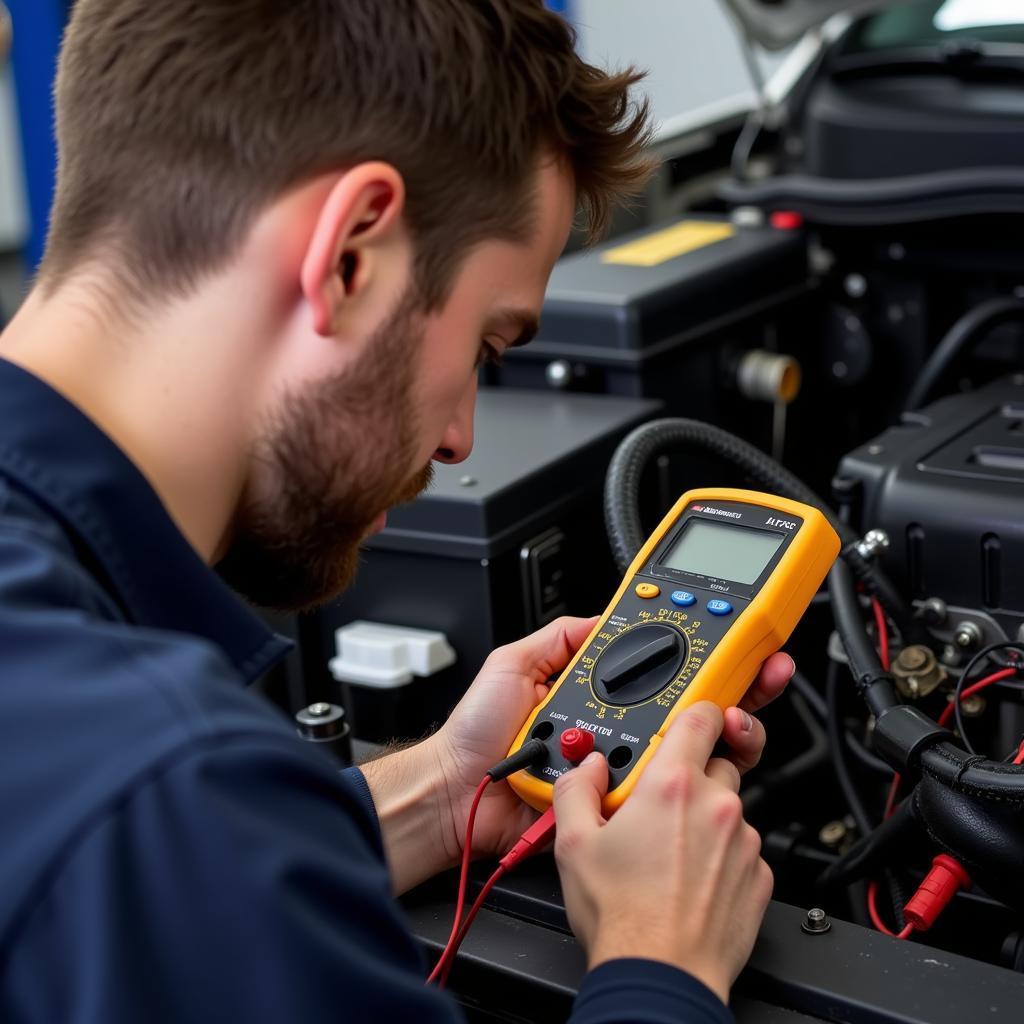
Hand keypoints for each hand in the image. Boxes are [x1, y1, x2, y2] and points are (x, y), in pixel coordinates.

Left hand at [433, 621, 794, 865]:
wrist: (459, 793)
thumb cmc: (478, 734)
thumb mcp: (514, 662)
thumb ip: (560, 636)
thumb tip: (606, 616)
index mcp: (598, 689)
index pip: (658, 664)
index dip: (696, 650)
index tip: (732, 634)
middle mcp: (619, 725)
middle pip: (690, 704)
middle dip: (735, 685)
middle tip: (760, 670)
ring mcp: (622, 763)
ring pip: (693, 748)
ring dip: (726, 727)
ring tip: (733, 711)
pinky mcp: (621, 802)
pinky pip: (665, 788)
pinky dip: (695, 771)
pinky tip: (706, 753)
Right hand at [552, 702, 773, 1004]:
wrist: (661, 975)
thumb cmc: (622, 916)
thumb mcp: (573, 843)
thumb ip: (577, 789)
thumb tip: (587, 769)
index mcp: (671, 785)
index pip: (700, 718)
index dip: (694, 713)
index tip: (686, 722)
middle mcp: (716, 805)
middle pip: (714, 764)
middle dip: (688, 777)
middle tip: (658, 807)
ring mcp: (743, 841)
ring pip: (728, 809)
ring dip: (705, 819)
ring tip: (671, 854)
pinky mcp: (760, 877)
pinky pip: (742, 849)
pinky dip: (722, 856)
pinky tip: (692, 880)